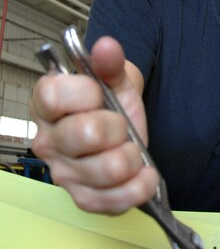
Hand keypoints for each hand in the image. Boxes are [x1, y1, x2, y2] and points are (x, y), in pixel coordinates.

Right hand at [31, 36, 158, 213]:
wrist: (123, 128)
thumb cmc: (110, 102)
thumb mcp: (114, 77)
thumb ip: (109, 62)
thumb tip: (106, 47)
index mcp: (46, 105)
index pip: (54, 96)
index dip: (85, 93)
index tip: (99, 93)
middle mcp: (48, 141)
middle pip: (84, 135)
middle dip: (116, 125)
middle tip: (120, 124)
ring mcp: (65, 174)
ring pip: (105, 169)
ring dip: (131, 156)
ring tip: (132, 149)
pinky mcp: (85, 199)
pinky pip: (112, 201)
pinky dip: (137, 188)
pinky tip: (144, 175)